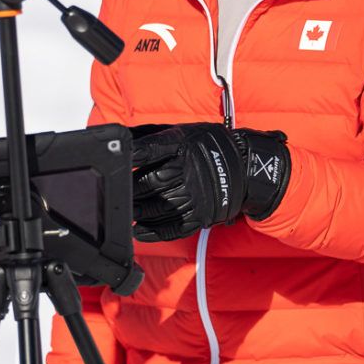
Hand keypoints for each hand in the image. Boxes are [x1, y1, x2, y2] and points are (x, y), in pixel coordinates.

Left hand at [130, 122, 289, 241]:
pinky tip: (139, 231)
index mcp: (182, 145)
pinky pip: (173, 227)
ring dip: (138, 211)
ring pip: (158, 206)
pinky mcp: (200, 215)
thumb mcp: (183, 132)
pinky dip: (153, 232)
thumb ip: (151, 136)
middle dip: (130, 189)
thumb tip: (122, 136)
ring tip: (126, 210)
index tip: (116, 161)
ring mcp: (195, 195)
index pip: (149, 150)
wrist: (247, 167)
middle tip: (116, 192)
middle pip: (149, 182)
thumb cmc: (208, 146)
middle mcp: (188, 170)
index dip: (130, 156)